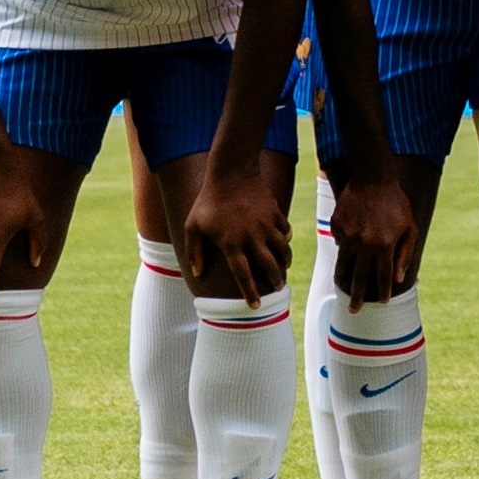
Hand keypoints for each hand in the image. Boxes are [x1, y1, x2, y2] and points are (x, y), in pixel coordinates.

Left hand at [178, 164, 292, 305]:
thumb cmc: (208, 201)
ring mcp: (266, 225)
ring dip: (284, 263)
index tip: (256, 306)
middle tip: (278, 289)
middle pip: (268, 266)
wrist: (231, 172)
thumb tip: (198, 273)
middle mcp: (252, 238)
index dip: (250, 292)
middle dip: (275, 280)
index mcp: (231, 244)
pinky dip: (285, 240)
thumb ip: (195, 252)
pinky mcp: (275, 213)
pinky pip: (285, 231)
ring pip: (282, 250)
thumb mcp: (193, 226)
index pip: (243, 275)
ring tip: (284, 270)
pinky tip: (284, 244)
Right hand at [329, 174, 418, 305]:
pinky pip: (339, 243)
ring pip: (343, 264)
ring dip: (342, 279)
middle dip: (357, 297)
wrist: (372, 179)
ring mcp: (348, 236)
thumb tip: (398, 278)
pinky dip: (343, 248)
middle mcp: (365, 243)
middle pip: (360, 278)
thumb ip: (404, 254)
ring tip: (341, 289)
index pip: (383, 276)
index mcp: (385, 245)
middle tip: (353, 311)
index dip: (383, 292)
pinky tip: (348, 243)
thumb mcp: (410, 227)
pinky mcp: (337, 227)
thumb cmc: (396, 204)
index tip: (382, 303)